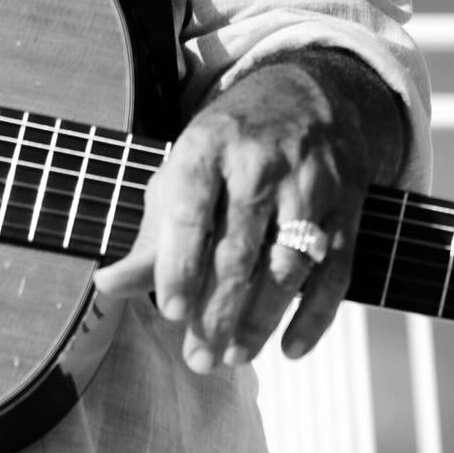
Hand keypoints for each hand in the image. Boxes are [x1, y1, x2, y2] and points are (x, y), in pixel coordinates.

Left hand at [93, 52, 404, 370]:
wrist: (306, 94)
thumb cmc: (228, 144)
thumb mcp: (182, 171)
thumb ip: (150, 234)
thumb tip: (107, 285)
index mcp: (206, 148)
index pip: (190, 212)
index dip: (180, 265)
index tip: (172, 312)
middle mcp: (259, 164)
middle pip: (238, 251)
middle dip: (218, 311)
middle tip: (199, 359)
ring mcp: (308, 186)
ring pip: (286, 267)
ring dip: (260, 319)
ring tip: (234, 356)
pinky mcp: (346, 208)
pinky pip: (335, 273)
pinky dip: (314, 316)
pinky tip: (290, 349)